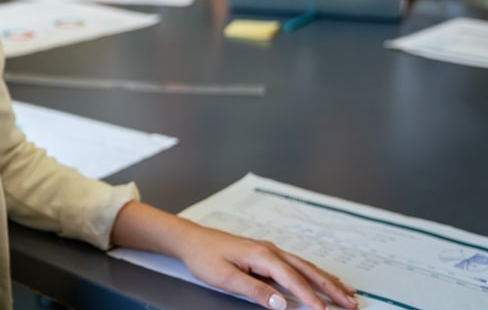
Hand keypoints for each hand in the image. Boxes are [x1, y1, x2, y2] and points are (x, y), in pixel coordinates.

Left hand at [175, 224, 356, 309]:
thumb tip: (281, 304)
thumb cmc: (205, 257)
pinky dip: (313, 273)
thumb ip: (255, 291)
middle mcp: (270, 250)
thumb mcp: (226, 278)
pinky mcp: (266, 254)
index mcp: (262, 255)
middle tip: (351, 302)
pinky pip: (296, 264)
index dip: (309, 297)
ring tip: (347, 293)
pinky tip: (321, 279)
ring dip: (327, 280)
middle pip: (307, 270)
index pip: (292, 279)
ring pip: (305, 266)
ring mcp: (270, 250)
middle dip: (330, 287)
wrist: (191, 239)